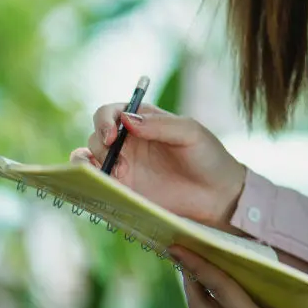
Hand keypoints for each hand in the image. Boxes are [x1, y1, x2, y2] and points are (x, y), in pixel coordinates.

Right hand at [70, 103, 245, 227]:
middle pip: (97, 134)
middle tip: (116, 157)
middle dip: (99, 142)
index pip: (112, 112)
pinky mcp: (125, 190)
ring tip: (105, 170)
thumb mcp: (190, 133)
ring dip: (88, 160)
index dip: (105, 120)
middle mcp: (129, 142)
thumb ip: (159, 125)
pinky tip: (96, 182)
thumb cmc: (208, 157)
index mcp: (144, 121)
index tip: (112, 134)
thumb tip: (125, 120)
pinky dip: (88, 179)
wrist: (218, 195)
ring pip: (90, 156)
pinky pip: (97, 181)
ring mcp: (125, 166)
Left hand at [170, 246, 307, 307]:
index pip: (221, 291)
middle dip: (189, 280)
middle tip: (181, 255)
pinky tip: (221, 289)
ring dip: (201, 294)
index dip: (198, 265)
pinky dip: (219, 305)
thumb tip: (249, 253)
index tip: (179, 247)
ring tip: (196, 268)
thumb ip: (279, 276)